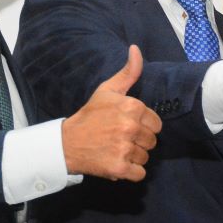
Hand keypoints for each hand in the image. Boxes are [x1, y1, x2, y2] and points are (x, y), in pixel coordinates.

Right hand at [61, 45, 161, 181]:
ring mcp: (124, 148)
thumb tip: (136, 49)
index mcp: (132, 107)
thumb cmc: (90, 115)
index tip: (127, 126)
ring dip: (134, 157)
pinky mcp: (119, 167)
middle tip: (119, 138)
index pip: (156, 123)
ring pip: (145, 157)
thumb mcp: (107, 90)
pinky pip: (139, 174)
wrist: (66, 142)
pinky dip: (130, 172)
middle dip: (139, 142)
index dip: (143, 126)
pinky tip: (118, 162)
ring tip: (116, 149)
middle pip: (152, 141)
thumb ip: (128, 72)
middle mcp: (130, 127)